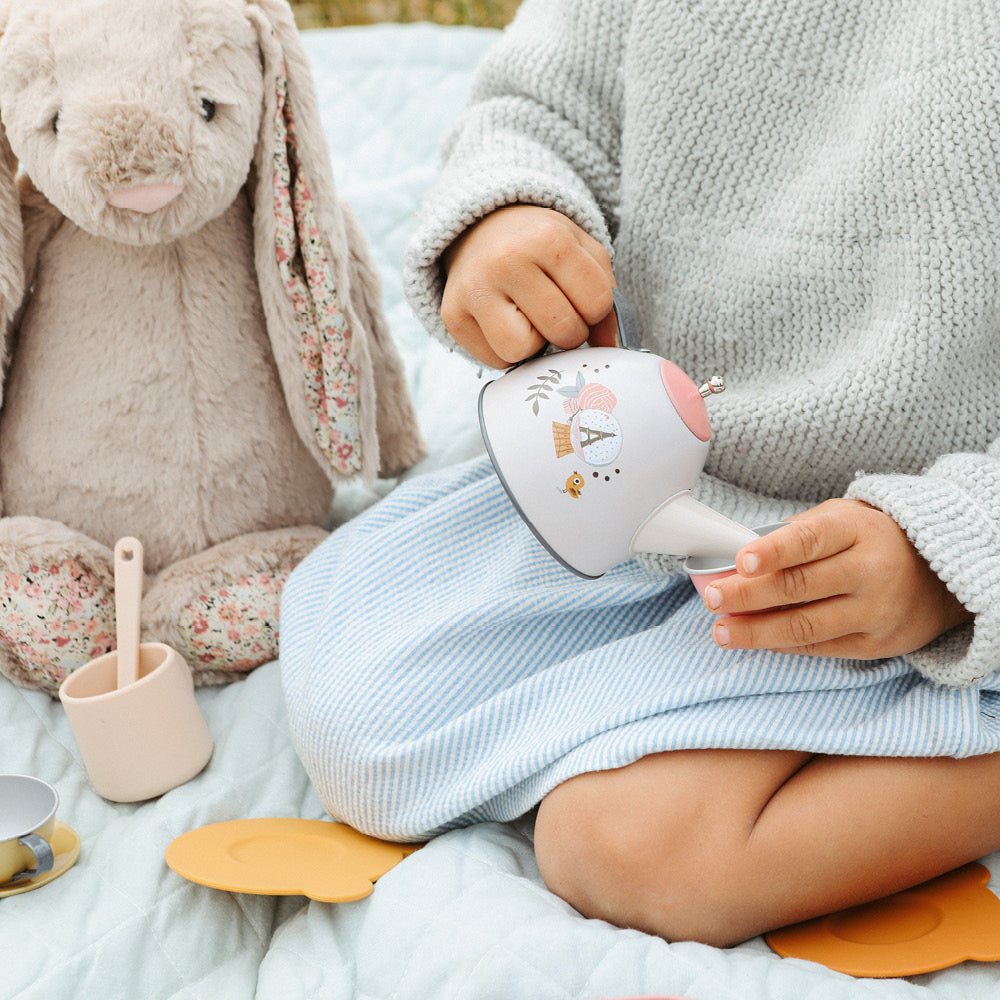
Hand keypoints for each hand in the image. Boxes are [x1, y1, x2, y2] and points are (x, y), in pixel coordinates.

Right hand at [440, 205, 617, 366]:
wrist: (481, 229)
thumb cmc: (539, 246)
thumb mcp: (581, 252)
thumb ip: (607, 297)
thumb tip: (609, 347)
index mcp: (548, 238)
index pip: (596, 303)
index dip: (597, 311)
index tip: (579, 297)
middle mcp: (506, 261)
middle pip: (563, 331)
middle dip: (569, 330)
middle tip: (555, 310)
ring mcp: (474, 290)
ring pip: (523, 351)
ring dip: (534, 345)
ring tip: (527, 319)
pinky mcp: (453, 317)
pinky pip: (495, 361)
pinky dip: (506, 351)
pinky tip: (503, 324)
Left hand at [703, 499, 972, 659]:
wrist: (942, 577)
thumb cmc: (873, 540)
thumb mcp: (842, 518)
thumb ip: (797, 535)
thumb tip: (740, 560)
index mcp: (856, 530)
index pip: (809, 540)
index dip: (774, 551)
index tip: (742, 560)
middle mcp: (870, 571)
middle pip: (800, 587)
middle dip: (748, 595)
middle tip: (712, 599)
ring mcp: (875, 611)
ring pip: (805, 627)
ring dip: (756, 632)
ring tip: (722, 631)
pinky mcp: (876, 644)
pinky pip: (819, 648)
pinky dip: (781, 645)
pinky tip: (754, 640)